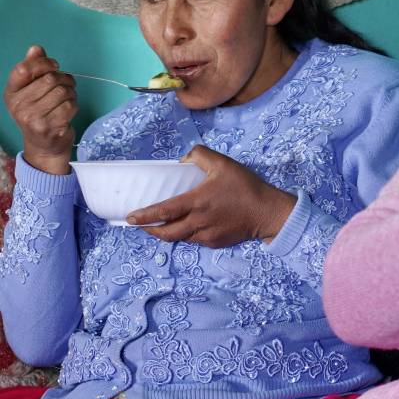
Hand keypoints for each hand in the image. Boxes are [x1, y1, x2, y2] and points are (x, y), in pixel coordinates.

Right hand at [3, 45, 76, 173]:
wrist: (44, 147)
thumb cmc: (39, 114)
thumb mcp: (31, 92)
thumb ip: (33, 69)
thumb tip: (36, 48)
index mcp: (11, 93)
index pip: (24, 69)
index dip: (44, 63)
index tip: (55, 66)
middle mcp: (19, 106)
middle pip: (50, 79)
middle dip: (65, 79)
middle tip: (67, 84)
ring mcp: (34, 118)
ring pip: (63, 92)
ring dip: (71, 92)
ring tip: (68, 97)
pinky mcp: (51, 127)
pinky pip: (70, 106)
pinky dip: (74, 105)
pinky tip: (68, 110)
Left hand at [126, 145, 297, 247]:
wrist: (267, 212)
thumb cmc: (245, 186)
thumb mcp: (223, 163)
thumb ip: (200, 155)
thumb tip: (183, 160)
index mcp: (197, 202)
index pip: (163, 212)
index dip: (145, 216)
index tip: (130, 218)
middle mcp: (198, 222)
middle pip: (166, 233)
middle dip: (150, 230)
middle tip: (142, 225)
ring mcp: (207, 235)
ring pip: (181, 238)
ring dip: (168, 233)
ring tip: (163, 225)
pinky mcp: (216, 242)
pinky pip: (196, 240)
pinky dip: (188, 235)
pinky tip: (190, 226)